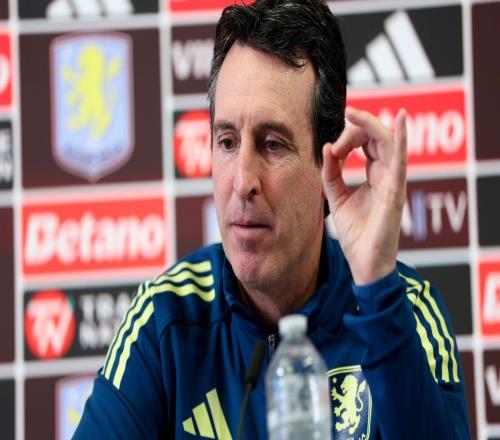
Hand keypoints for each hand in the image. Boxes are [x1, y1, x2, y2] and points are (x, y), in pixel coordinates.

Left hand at [322, 106, 407, 284]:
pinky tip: (401, 119)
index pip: (368, 143)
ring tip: (353, 113)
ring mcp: (394, 183)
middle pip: (378, 138)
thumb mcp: (337, 198)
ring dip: (370, 125)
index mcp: (376, 175)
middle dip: (357, 128)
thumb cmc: (356, 233)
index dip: (349, 137)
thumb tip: (327, 147)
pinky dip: (402, 140)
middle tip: (339, 131)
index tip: (332, 149)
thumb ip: (331, 174)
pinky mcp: (395, 194)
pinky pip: (401, 163)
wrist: (363, 263)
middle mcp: (388, 175)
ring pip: (388, 143)